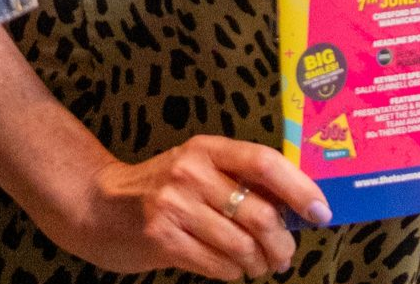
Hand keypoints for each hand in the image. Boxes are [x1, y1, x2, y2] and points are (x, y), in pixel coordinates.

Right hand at [60, 136, 332, 280]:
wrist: (98, 206)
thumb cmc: (160, 189)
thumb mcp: (197, 169)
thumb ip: (239, 179)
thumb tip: (297, 207)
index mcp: (205, 148)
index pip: (264, 161)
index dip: (299, 189)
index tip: (321, 213)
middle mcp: (191, 171)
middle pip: (261, 214)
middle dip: (282, 245)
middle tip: (283, 256)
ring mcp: (175, 205)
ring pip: (244, 247)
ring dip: (259, 265)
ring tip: (256, 265)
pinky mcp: (163, 238)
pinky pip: (221, 267)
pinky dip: (234, 274)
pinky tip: (228, 268)